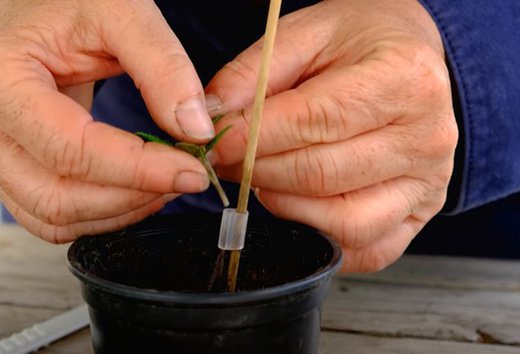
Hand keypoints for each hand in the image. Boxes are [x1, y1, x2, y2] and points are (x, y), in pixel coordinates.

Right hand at [0, 0, 215, 242]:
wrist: (34, 12)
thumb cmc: (69, 3)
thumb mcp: (121, 13)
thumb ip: (163, 67)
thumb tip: (197, 131)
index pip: (71, 149)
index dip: (138, 169)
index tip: (193, 169)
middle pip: (58, 196)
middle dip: (132, 196)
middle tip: (187, 176)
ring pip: (55, 217)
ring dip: (121, 210)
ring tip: (167, 181)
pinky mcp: (6, 173)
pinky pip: (52, 216)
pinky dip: (101, 213)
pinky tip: (138, 189)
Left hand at [206, 0, 457, 271]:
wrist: (411, 62)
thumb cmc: (360, 44)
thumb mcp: (306, 32)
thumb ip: (254, 72)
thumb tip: (211, 119)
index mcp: (403, 78)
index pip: (312, 121)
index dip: (252, 138)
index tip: (215, 142)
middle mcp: (425, 137)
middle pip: (320, 175)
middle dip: (257, 172)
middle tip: (226, 161)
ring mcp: (427, 183)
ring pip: (342, 221)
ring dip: (284, 206)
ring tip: (262, 179)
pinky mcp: (417, 214)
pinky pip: (364, 249)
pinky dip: (318, 238)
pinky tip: (296, 206)